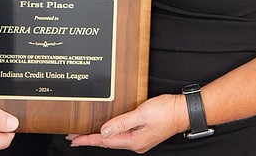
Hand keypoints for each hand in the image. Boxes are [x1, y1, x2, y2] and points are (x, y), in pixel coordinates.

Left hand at [67, 94, 184, 152]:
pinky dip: (110, 132)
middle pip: (107, 142)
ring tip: (85, 134)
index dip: (87, 139)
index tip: (73, 139)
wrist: (183, 111)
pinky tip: (106, 130)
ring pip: (114, 139)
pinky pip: (121, 135)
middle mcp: (136, 143)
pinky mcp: (143, 134)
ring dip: (99, 136)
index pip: (104, 141)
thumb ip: (121, 122)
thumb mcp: (141, 114)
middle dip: (89, 139)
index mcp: (133, 141)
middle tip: (73, 136)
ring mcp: (139, 140)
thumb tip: (103, 131)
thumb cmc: (166, 111)